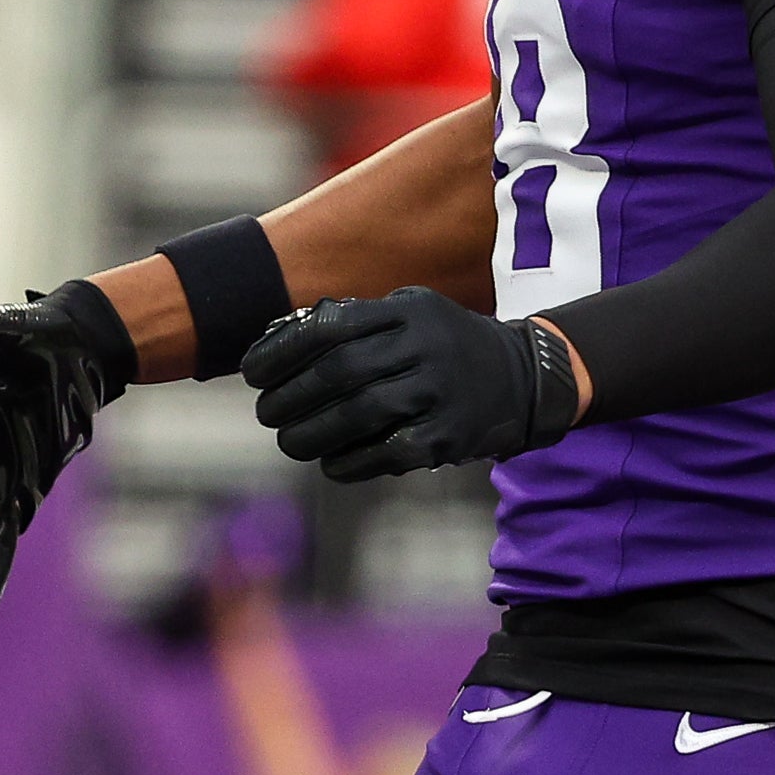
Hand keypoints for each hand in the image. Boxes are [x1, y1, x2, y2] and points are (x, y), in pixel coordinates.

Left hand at [242, 289, 580, 480]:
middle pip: (340, 372)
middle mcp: (426, 347)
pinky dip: (351, 461)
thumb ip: (351, 321)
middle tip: (266, 412)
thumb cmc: (442, 345)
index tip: (251, 371)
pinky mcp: (451, 436)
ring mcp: (441, 392)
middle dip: (290, 396)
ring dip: (311, 432)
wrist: (523, 377)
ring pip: (359, 414)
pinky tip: (329, 463)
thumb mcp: (409, 313)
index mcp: (408, 311)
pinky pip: (388, 452)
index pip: (329, 327)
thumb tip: (273, 338)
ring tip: (288, 440)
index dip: (281, 351)